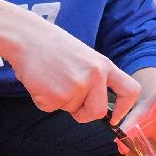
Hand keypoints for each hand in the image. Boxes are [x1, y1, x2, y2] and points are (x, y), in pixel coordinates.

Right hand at [6, 17, 140, 124]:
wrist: (26, 37)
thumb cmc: (52, 46)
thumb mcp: (84, 57)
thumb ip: (94, 79)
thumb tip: (96, 106)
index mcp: (103, 65)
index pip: (130, 90)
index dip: (124, 109)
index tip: (115, 118)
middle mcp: (94, 76)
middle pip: (97, 112)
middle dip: (83, 113)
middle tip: (69, 100)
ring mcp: (75, 87)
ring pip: (71, 110)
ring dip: (59, 100)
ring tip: (50, 77)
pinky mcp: (55, 96)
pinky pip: (50, 109)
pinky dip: (43, 100)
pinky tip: (39, 81)